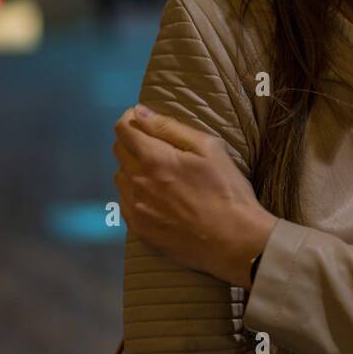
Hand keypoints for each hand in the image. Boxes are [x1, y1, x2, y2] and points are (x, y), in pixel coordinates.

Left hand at [112, 104, 277, 287]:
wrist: (233, 241)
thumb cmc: (227, 190)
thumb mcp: (208, 148)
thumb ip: (169, 128)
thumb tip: (139, 112)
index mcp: (154, 159)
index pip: (124, 129)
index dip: (131, 118)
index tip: (143, 119)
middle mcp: (137, 182)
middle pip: (119, 151)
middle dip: (133, 141)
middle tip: (158, 146)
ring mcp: (135, 208)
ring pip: (121, 177)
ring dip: (133, 168)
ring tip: (161, 174)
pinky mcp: (138, 229)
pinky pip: (125, 202)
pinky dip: (136, 193)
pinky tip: (159, 198)